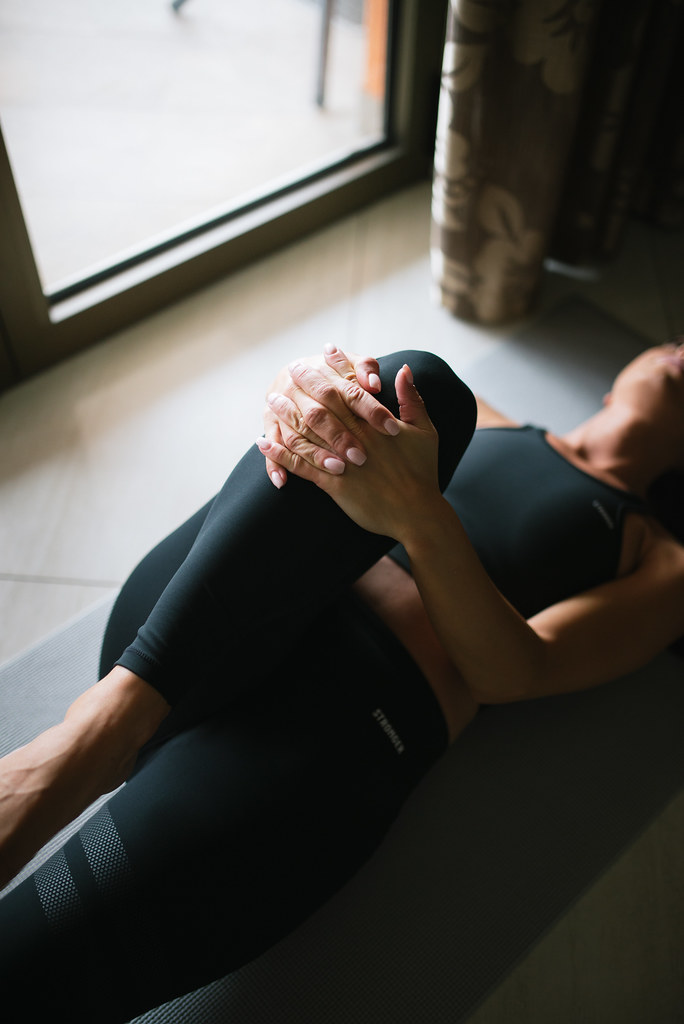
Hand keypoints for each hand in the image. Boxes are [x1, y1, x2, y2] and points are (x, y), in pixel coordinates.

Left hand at [257, 362, 442, 542]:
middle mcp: (355, 437)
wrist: (416, 513)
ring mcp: (341, 461)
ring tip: (271, 400)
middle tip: (290, 368)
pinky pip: (299, 466)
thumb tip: (405, 369)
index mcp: (375, 423)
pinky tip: (263, 445)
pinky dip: (279, 455)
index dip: (336, 368)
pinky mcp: (333, 484)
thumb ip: (412, 399)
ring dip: (285, 414)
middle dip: (304, 384)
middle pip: (323, 404)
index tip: (323, 351)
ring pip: (306, 432)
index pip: (350, 388)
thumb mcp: (424, 431)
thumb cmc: (422, 471)